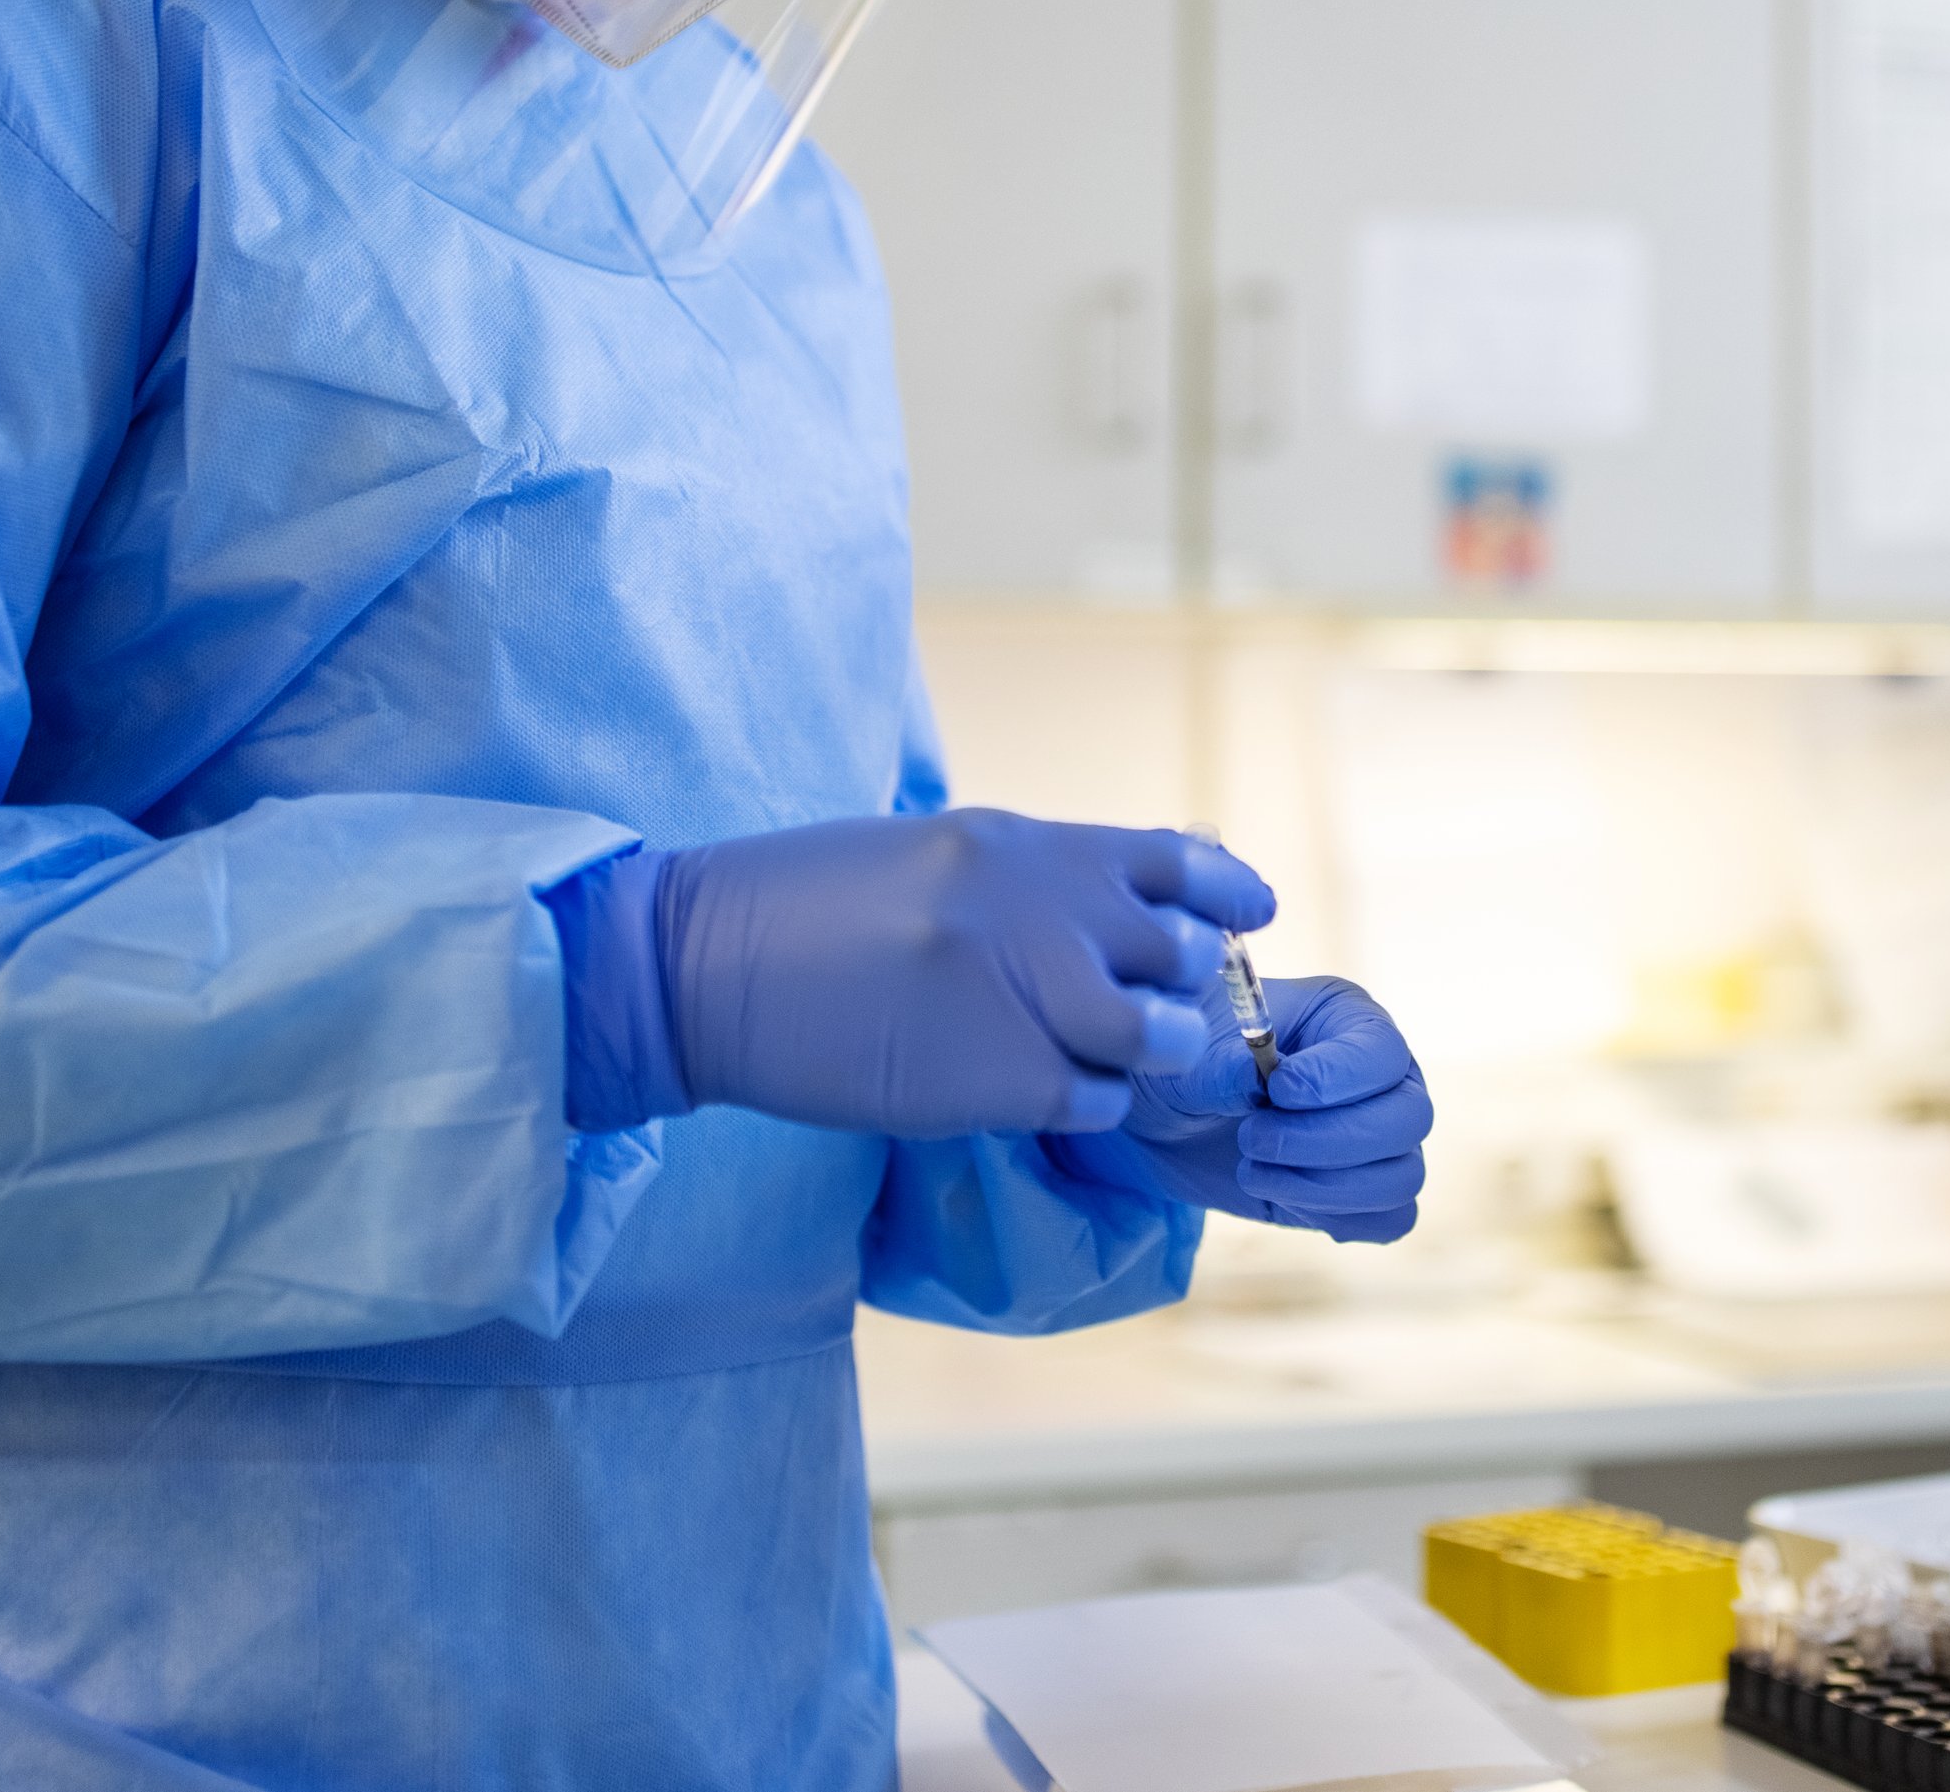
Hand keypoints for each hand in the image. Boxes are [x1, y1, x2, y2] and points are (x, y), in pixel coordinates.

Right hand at [653, 811, 1262, 1136]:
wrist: (701, 964)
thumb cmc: (798, 906)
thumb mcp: (930, 853)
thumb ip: (1023, 876)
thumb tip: (1108, 906)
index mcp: (1021, 844)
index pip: (1171, 862)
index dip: (1224, 895)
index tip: (1248, 917)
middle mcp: (1040, 906)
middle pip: (1179, 950)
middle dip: (1185, 984)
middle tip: (1162, 1007)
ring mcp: (1023, 990)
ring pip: (1155, 1032)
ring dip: (1151, 1051)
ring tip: (1118, 1058)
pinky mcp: (995, 1075)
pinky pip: (1095, 1101)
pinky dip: (1092, 1106)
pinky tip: (1053, 1097)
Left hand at [1061, 973, 1430, 1242]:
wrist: (1165, 1120)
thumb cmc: (1185, 1064)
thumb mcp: (1189, 1054)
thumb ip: (1224, 1064)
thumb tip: (1259, 1082)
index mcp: (1348, 1019)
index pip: (1381, 1052)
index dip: (1335, 1081)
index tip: (1276, 1092)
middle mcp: (1380, 1077)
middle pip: (1407, 1119)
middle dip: (1325, 1141)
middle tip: (1251, 1138)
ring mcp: (1379, 1136)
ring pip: (1401, 1176)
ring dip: (1323, 1186)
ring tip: (1254, 1168)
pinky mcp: (1363, 1191)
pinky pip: (1391, 1218)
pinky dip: (1340, 1217)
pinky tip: (1284, 1195)